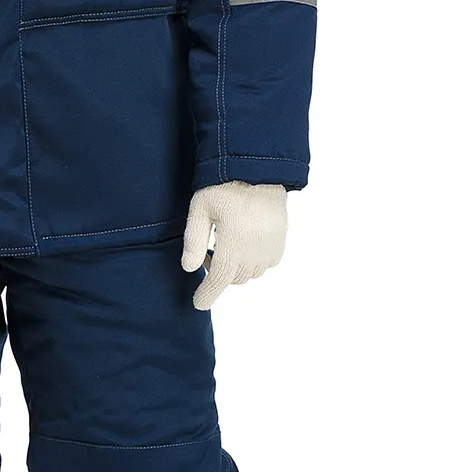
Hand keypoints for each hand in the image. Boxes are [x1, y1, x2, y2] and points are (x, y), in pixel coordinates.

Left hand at [181, 182, 286, 310]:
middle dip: (219, 273)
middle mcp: (255, 251)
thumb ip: (194, 240)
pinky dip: (253, 261)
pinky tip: (245, 241)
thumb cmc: (224, 185)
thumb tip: (189, 268)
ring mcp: (271, 247)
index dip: (207, 294)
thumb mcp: (200, 208)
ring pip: (250, 273)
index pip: (219, 280)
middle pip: (234, 278)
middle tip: (209, 251)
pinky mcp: (281, 241)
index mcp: (233, 243)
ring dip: (236, 267)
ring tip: (226, 243)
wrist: (259, 168)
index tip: (198, 303)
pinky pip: (266, 264)